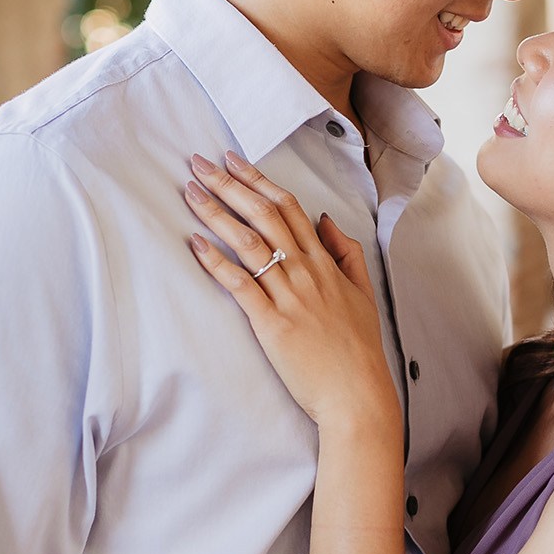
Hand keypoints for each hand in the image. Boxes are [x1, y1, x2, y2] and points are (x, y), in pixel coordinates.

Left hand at [184, 152, 397, 435]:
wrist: (358, 394)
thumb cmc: (357, 348)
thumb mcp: (362, 292)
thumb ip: (346, 253)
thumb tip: (325, 219)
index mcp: (324, 263)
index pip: (288, 207)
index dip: (258, 180)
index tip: (232, 160)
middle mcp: (306, 272)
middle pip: (263, 215)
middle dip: (228, 184)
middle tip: (199, 162)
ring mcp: (289, 296)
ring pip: (249, 243)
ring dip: (216, 213)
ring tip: (190, 192)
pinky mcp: (272, 324)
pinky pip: (240, 284)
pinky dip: (216, 261)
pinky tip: (196, 243)